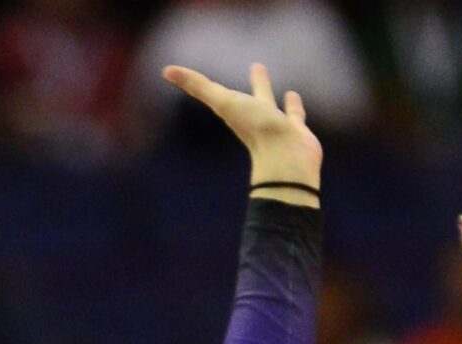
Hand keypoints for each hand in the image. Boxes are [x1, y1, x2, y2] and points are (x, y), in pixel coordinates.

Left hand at [163, 62, 319, 195]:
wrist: (285, 159)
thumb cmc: (254, 130)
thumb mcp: (223, 102)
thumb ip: (198, 86)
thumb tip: (166, 70)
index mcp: (236, 112)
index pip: (221, 93)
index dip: (211, 83)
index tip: (213, 77)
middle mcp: (255, 118)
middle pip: (254, 97)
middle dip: (256, 83)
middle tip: (257, 66)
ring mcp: (276, 125)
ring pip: (274, 107)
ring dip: (273, 95)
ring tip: (281, 86)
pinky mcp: (295, 131)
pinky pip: (294, 116)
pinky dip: (293, 106)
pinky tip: (293, 96)